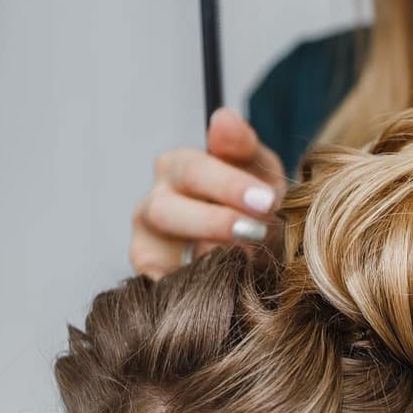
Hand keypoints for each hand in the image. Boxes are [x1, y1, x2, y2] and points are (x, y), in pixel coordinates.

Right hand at [130, 109, 286, 278]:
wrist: (255, 241)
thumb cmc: (253, 196)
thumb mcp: (258, 166)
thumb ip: (242, 145)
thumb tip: (223, 117)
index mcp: (178, 167)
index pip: (193, 169)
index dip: (229, 186)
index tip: (266, 201)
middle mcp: (154, 204)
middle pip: (166, 212)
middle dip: (214, 223)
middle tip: (256, 232)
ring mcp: (146, 245)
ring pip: (150, 255)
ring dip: (198, 262)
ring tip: (239, 266)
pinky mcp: (151, 282)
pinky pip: (157, 291)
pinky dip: (183, 294)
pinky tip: (218, 295)